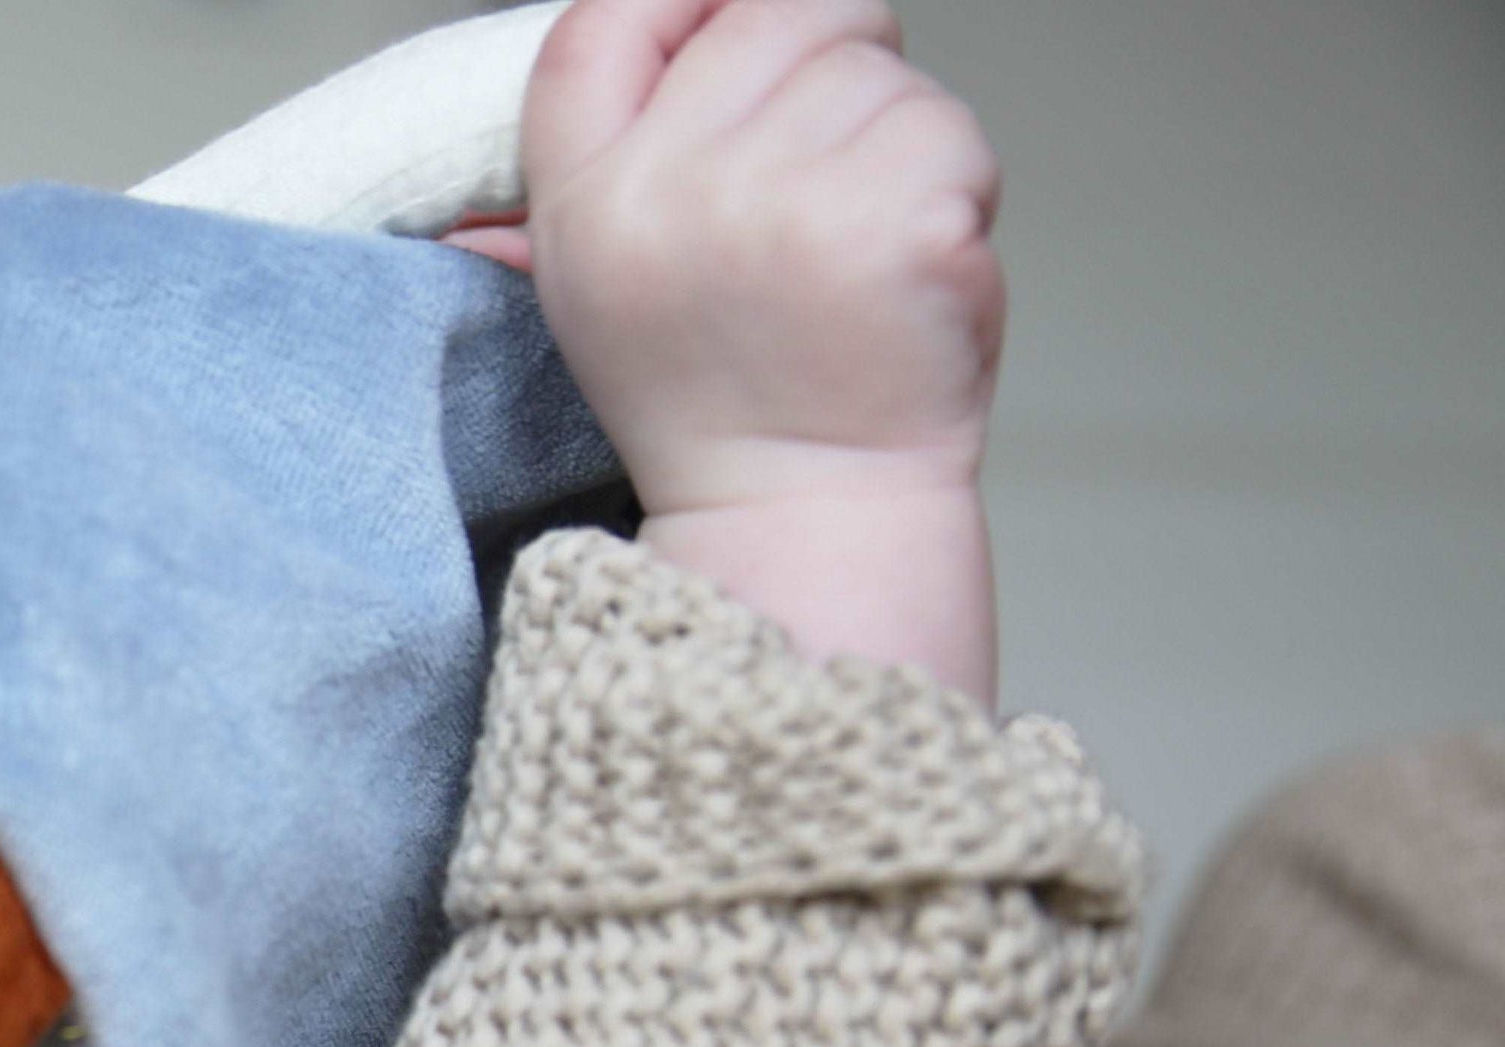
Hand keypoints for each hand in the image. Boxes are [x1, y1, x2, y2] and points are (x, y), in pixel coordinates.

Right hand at [480, 0, 1006, 695]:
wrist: (801, 505)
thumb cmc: (721, 390)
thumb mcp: (598, 283)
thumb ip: (596, 167)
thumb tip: (617, 67)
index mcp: (586, 203)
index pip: (600, 24)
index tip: (726, 21)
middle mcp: (673, 192)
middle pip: (774, 10)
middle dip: (827, 54)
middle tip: (827, 162)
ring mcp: (788, 204)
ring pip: (878, 70)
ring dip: (894, 136)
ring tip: (855, 244)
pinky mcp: (899, 223)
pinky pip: (949, 134)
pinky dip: (954, 189)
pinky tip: (907, 269)